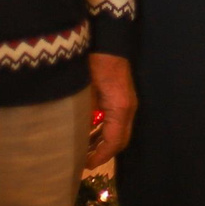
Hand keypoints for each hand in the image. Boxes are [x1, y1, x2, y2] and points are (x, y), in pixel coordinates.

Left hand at [87, 53, 135, 167]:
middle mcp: (126, 108)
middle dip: (103, 153)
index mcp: (120, 109)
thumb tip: (78, 138)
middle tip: (83, 161)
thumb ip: (86, 116)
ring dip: (102, 142)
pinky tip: (88, 133)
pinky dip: (102, 131)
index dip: (101, 156)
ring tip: (84, 150)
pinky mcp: (118, 98)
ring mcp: (125, 103)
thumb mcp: (86, 93)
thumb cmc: (95, 64)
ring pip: (118, 131)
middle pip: (119, 140)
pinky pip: (114, 121)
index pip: (115, 141)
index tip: (85, 164)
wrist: (105, 41)